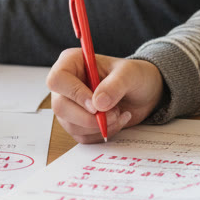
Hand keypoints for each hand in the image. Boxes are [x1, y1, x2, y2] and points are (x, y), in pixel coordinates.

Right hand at [48, 49, 163, 142]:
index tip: (96, 105)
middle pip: (60, 106)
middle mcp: (66, 85)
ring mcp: (69, 105)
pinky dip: (102, 133)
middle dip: (88, 117)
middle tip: (113, 114)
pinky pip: (82, 136)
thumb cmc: (134, 76)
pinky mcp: (77, 123)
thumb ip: (115, 85)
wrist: (142, 93)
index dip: (74, 94)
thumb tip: (98, 103)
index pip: (58, 79)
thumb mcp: (130, 74)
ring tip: (119, 114)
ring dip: (99, 126)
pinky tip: (117, 121)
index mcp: (72, 63)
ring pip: (71, 125)